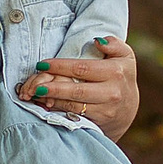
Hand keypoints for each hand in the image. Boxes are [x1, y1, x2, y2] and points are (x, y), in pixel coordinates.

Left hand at [18, 36, 141, 139]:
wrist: (128, 108)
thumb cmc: (121, 76)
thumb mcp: (125, 56)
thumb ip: (114, 44)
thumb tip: (97, 41)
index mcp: (115, 72)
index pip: (82, 68)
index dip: (60, 66)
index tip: (42, 63)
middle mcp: (112, 92)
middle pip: (76, 90)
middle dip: (53, 88)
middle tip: (34, 85)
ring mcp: (105, 109)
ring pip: (74, 106)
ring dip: (52, 100)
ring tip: (35, 94)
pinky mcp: (99, 122)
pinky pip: (75, 116)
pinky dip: (58, 110)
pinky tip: (46, 104)